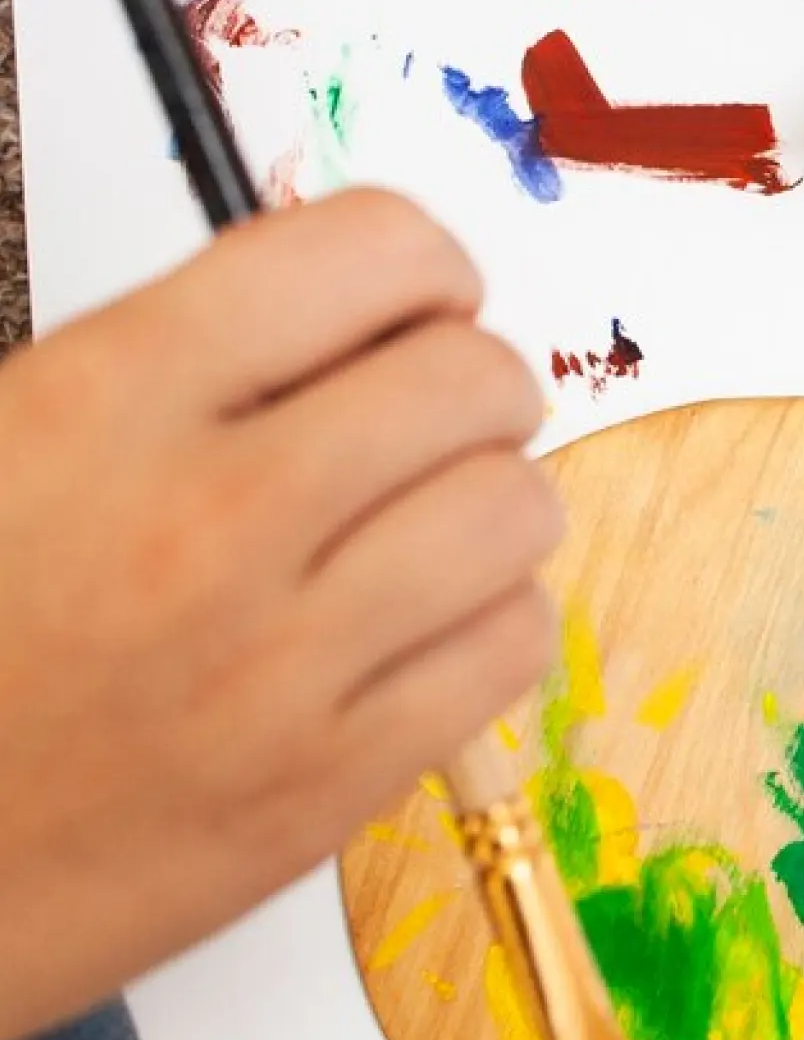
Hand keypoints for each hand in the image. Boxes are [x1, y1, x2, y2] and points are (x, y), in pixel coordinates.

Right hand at [0, 191, 563, 1039]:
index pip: (372, 252)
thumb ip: (172, 352)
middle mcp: (207, 522)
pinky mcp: (324, 787)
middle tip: (414, 418)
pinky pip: (510, 646)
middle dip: (464, 383)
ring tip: (408, 526)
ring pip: (517, 508)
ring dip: (484, 501)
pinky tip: (408, 628)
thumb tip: (342, 299)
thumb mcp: (2, 435)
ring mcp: (276, 666)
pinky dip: (484, 620)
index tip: (405, 302)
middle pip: (476, 379)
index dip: (416, 268)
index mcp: (103, 403)